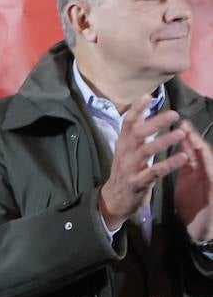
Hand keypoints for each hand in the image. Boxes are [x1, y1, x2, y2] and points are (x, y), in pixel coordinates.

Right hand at [98, 101, 187, 230]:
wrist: (113, 200)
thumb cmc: (125, 172)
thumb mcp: (126, 151)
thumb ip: (134, 134)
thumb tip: (141, 112)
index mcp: (122, 144)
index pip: (127, 123)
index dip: (136, 109)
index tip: (148, 96)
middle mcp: (124, 154)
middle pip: (137, 134)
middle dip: (155, 122)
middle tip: (174, 114)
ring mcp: (130, 168)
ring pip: (146, 151)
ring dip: (163, 141)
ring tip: (180, 133)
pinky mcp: (137, 183)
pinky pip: (154, 172)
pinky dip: (169, 164)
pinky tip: (183, 158)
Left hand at [174, 120, 212, 241]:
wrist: (199, 229)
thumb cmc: (194, 203)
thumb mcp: (189, 179)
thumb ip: (187, 163)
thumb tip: (183, 144)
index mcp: (199, 170)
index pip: (194, 150)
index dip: (187, 136)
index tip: (177, 122)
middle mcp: (209, 173)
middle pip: (203, 153)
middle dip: (194, 139)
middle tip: (184, 125)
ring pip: (210, 165)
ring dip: (203, 153)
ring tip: (194, 141)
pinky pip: (212, 181)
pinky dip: (209, 172)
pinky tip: (204, 164)